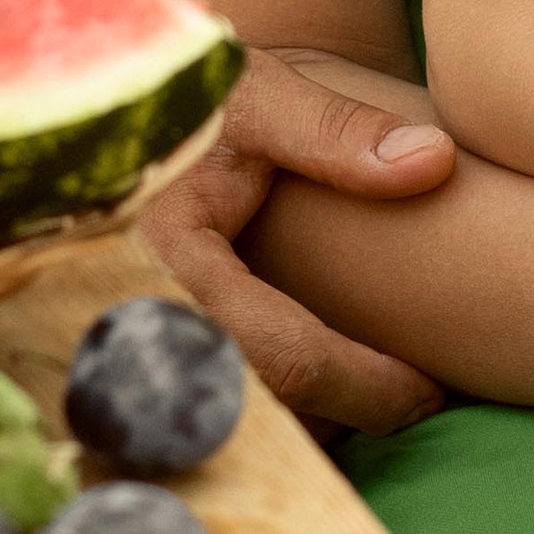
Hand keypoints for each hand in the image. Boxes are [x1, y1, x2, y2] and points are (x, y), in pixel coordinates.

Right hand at [138, 50, 459, 432]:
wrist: (100, 110)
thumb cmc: (187, 101)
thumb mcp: (259, 98)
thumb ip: (337, 130)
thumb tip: (433, 162)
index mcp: (167, 262)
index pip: (281, 358)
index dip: (364, 388)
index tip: (426, 392)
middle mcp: (128, 321)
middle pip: (248, 417)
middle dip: (332, 426)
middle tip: (407, 407)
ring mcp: (110, 348)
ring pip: (209, 435)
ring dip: (290, 433)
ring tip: (365, 404)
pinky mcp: (111, 359)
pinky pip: (179, 423)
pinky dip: (245, 425)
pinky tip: (304, 406)